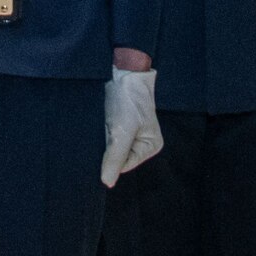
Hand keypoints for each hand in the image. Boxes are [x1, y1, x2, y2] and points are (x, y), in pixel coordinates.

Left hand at [100, 67, 161, 185]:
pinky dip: (104, 129)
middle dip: (109, 145)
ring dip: (105, 136)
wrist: (125, 72)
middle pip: (118, 155)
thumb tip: (107, 183)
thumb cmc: (128, 99)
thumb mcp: (121, 131)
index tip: (110, 136)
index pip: (125, 165)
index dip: (112, 155)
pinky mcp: (122, 124)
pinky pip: (109, 134)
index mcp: (151, 147)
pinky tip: (106, 120)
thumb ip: (115, 157)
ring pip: (111, 145)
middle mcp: (143, 143)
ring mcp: (132, 133)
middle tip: (109, 127)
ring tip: (109, 121)